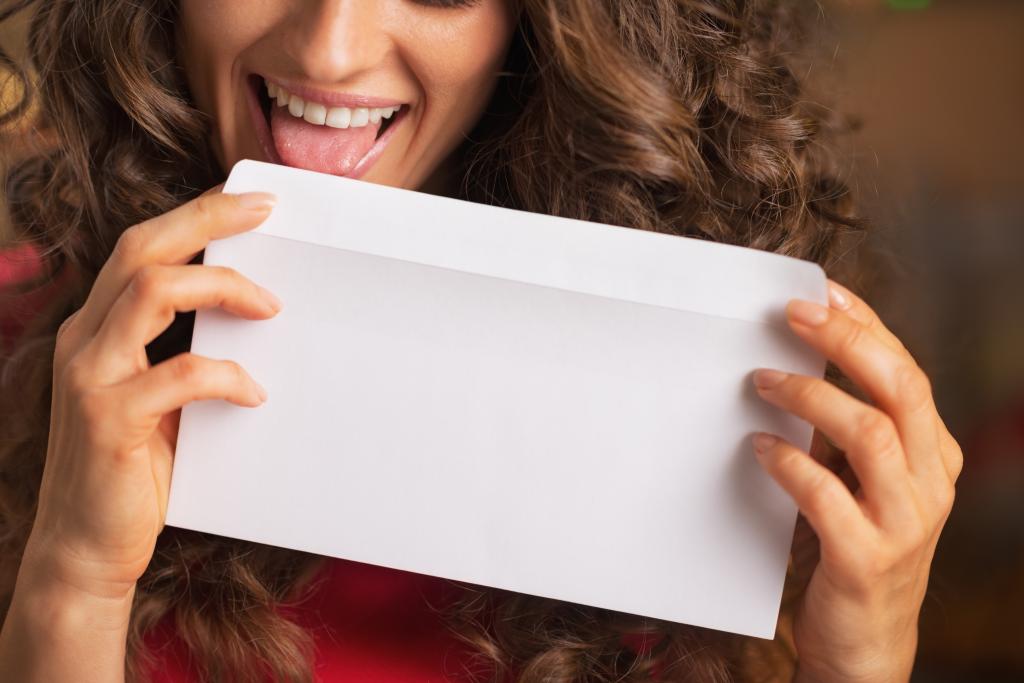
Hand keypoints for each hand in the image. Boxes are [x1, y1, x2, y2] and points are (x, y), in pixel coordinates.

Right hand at [21, 188, 282, 602]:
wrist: (86, 549)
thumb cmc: (133, 470)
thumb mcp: (157, 400)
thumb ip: (182, 354)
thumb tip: (254, 317)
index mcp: (97, 329)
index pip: (140, 248)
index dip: (192, 216)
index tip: (248, 201)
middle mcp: (85, 340)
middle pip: (143, 250)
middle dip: (207, 220)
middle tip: (266, 212)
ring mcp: (91, 377)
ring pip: (152, 291)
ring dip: (222, 288)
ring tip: (270, 309)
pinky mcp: (108, 419)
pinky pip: (178, 374)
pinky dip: (225, 376)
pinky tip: (253, 394)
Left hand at [751, 280, 961, 682]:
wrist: (867, 643)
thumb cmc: (857, 546)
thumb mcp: (868, 482)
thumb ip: (851, 429)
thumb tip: (796, 361)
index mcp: (936, 456)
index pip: (907, 371)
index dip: (867, 325)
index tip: (824, 291)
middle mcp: (932, 484)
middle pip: (901, 389)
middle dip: (847, 343)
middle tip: (793, 315)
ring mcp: (905, 523)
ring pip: (871, 434)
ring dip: (811, 397)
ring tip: (762, 380)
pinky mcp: (866, 559)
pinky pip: (827, 496)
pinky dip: (789, 463)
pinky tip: (758, 447)